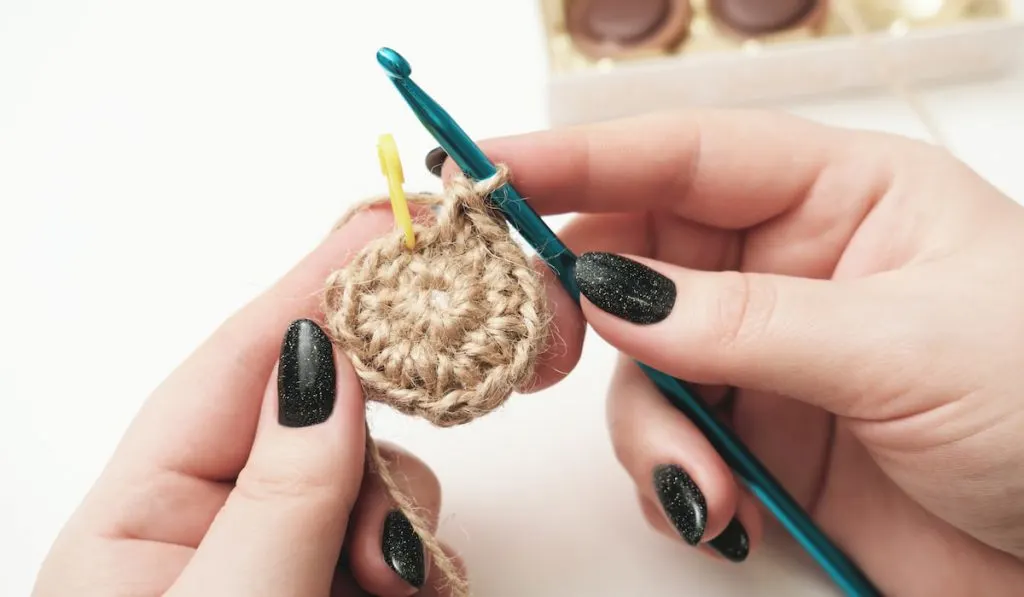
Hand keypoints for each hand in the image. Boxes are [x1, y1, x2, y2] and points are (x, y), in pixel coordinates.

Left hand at [30, 203, 584, 596]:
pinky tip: (402, 594)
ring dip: (401, 526)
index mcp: (148, 502)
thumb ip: (276, 491)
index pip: (242, 356)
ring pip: (378, 482)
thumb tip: (319, 360)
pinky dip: (416, 563)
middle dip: (382, 433)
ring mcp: (285, 554)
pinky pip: (400, 543)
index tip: (395, 221)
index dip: (319, 282)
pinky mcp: (337, 587)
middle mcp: (217, 514)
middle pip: (324, 411)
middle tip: (412, 433)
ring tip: (386, 591)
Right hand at [441, 110, 1023, 595]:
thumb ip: (743, 322)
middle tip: (541, 341)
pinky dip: (673, 479)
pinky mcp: (759, 436)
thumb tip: (612, 293)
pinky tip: (721, 512)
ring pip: (642, 366)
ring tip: (703, 485)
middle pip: (635, 255)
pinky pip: (670, 440)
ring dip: (651, 429)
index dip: (578, 156)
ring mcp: (766, 354)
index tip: (485, 172)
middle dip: (581, 303)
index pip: (683, 155)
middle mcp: (790, 266)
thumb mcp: (903, 347)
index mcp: (842, 197)